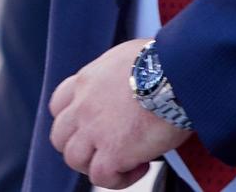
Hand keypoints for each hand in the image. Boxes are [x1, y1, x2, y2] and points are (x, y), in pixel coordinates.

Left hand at [49, 38, 187, 188]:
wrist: (176, 72)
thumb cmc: (162, 62)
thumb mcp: (125, 58)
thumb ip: (114, 75)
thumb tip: (129, 84)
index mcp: (86, 80)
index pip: (59, 105)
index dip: (72, 121)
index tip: (91, 127)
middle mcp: (83, 105)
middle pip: (60, 136)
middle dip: (80, 147)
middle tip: (106, 149)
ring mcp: (94, 129)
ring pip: (74, 159)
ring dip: (96, 165)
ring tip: (123, 162)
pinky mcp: (112, 151)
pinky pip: (102, 178)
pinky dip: (119, 178)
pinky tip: (141, 166)